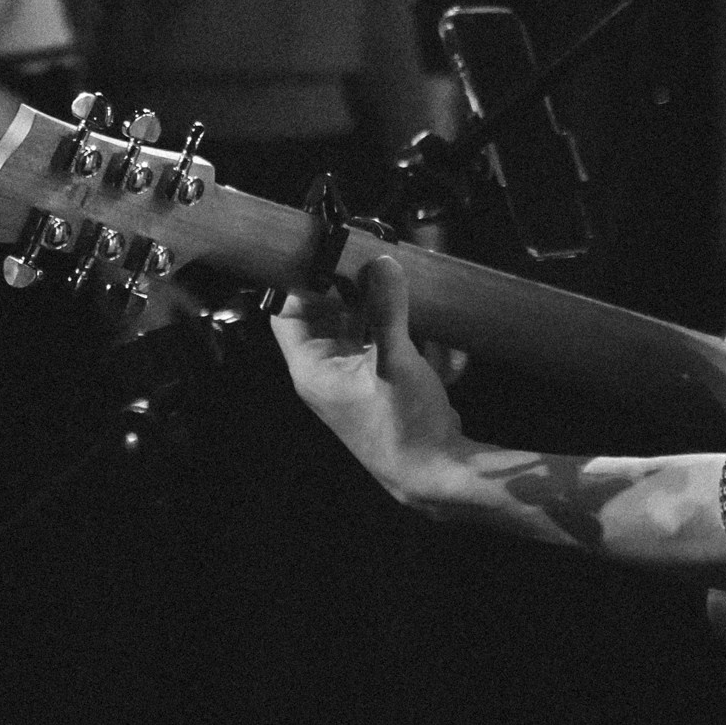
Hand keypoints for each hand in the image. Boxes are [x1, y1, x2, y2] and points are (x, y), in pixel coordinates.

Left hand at [270, 251, 468, 510]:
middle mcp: (328, 369)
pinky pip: (390, 341)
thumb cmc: (403, 426)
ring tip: (410, 305)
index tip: (332, 253)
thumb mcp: (394, 361)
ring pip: (365, 322)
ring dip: (391, 314)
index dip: (303, 280)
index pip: (288, 311)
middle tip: (379, 263)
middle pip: (329, 310)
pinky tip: (437, 349)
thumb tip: (382, 263)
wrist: (437, 471)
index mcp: (312, 367)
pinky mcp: (384, 377)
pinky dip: (411, 338)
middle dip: (358, 290)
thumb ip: (388, 310)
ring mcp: (356, 373)